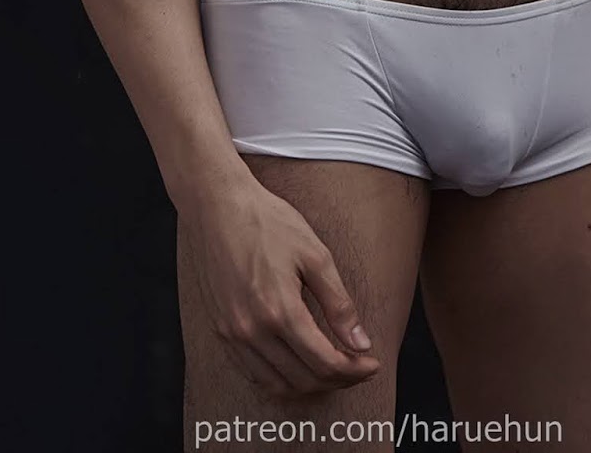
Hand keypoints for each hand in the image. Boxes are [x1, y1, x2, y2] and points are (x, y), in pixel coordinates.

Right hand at [180, 175, 380, 398]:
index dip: (354, 370)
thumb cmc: (268, 222)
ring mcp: (232, 333)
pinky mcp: (220, 330)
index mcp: (279, 310)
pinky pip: (253, 372)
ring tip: (332, 367)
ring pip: (277, 384)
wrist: (218, 206)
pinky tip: (298, 361)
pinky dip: (281, 377)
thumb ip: (339, 304)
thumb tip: (361, 343)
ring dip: (310, 384)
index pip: (324, 363)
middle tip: (359, 366)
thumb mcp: (315, 255)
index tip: (373, 364)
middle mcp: (251, 330)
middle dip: (338, 379)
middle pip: (303, 380)